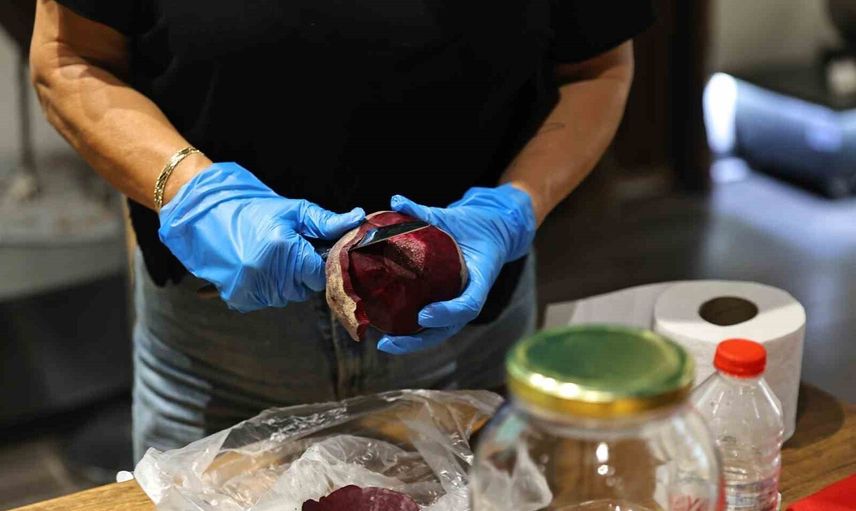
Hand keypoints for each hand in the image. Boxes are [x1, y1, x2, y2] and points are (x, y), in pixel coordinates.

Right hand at [158, 162, 364, 311]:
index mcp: (284, 249)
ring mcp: (251, 289)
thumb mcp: (293, 211)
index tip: (312, 251)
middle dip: (303, 271)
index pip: (321, 274)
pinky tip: (257, 267)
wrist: (209, 215)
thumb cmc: (255, 210)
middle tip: (288, 249)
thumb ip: (326, 222)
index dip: (321, 263)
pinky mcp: (239, 299)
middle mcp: (267, 274)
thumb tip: (358, 219)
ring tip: (270, 256)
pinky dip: (267, 288)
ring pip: (288, 296)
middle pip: (306, 288)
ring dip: (285, 281)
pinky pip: (267, 300)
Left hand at [377, 184, 535, 353]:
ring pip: (436, 331)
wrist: (489, 231)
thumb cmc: (472, 225)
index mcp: (480, 280)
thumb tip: (395, 200)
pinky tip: (384, 328)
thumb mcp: (453, 217)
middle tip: (388, 343)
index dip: (446, 313)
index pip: (467, 305)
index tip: (423, 315)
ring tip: (383, 344)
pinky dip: (408, 327)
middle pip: (447, 329)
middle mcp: (469, 297)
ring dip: (411, 341)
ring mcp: (457, 303)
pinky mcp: (446, 302)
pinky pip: (428, 320)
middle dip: (418, 341)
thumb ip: (423, 212)